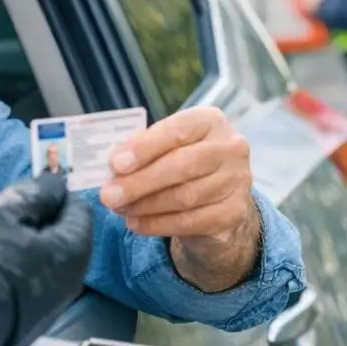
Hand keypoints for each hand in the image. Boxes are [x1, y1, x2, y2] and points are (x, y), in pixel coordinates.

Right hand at [0, 173, 93, 345]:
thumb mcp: (5, 212)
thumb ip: (37, 193)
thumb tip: (57, 181)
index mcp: (73, 249)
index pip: (80, 210)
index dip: (58, 195)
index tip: (34, 192)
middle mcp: (74, 280)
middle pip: (68, 238)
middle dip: (45, 223)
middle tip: (10, 217)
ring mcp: (56, 305)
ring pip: (53, 263)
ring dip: (34, 248)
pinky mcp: (37, 322)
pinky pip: (40, 286)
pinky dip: (27, 272)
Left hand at [101, 107, 260, 291]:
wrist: (217, 201)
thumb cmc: (184, 166)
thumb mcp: (166, 148)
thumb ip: (144, 150)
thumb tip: (113, 166)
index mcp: (210, 121)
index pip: (177, 130)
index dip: (145, 147)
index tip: (115, 164)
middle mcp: (231, 147)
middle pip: (183, 165)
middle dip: (140, 182)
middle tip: (109, 195)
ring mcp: (237, 181)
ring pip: (185, 197)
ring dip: (145, 206)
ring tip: (119, 209)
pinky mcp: (234, 212)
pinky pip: (191, 221)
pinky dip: (158, 224)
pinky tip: (137, 224)